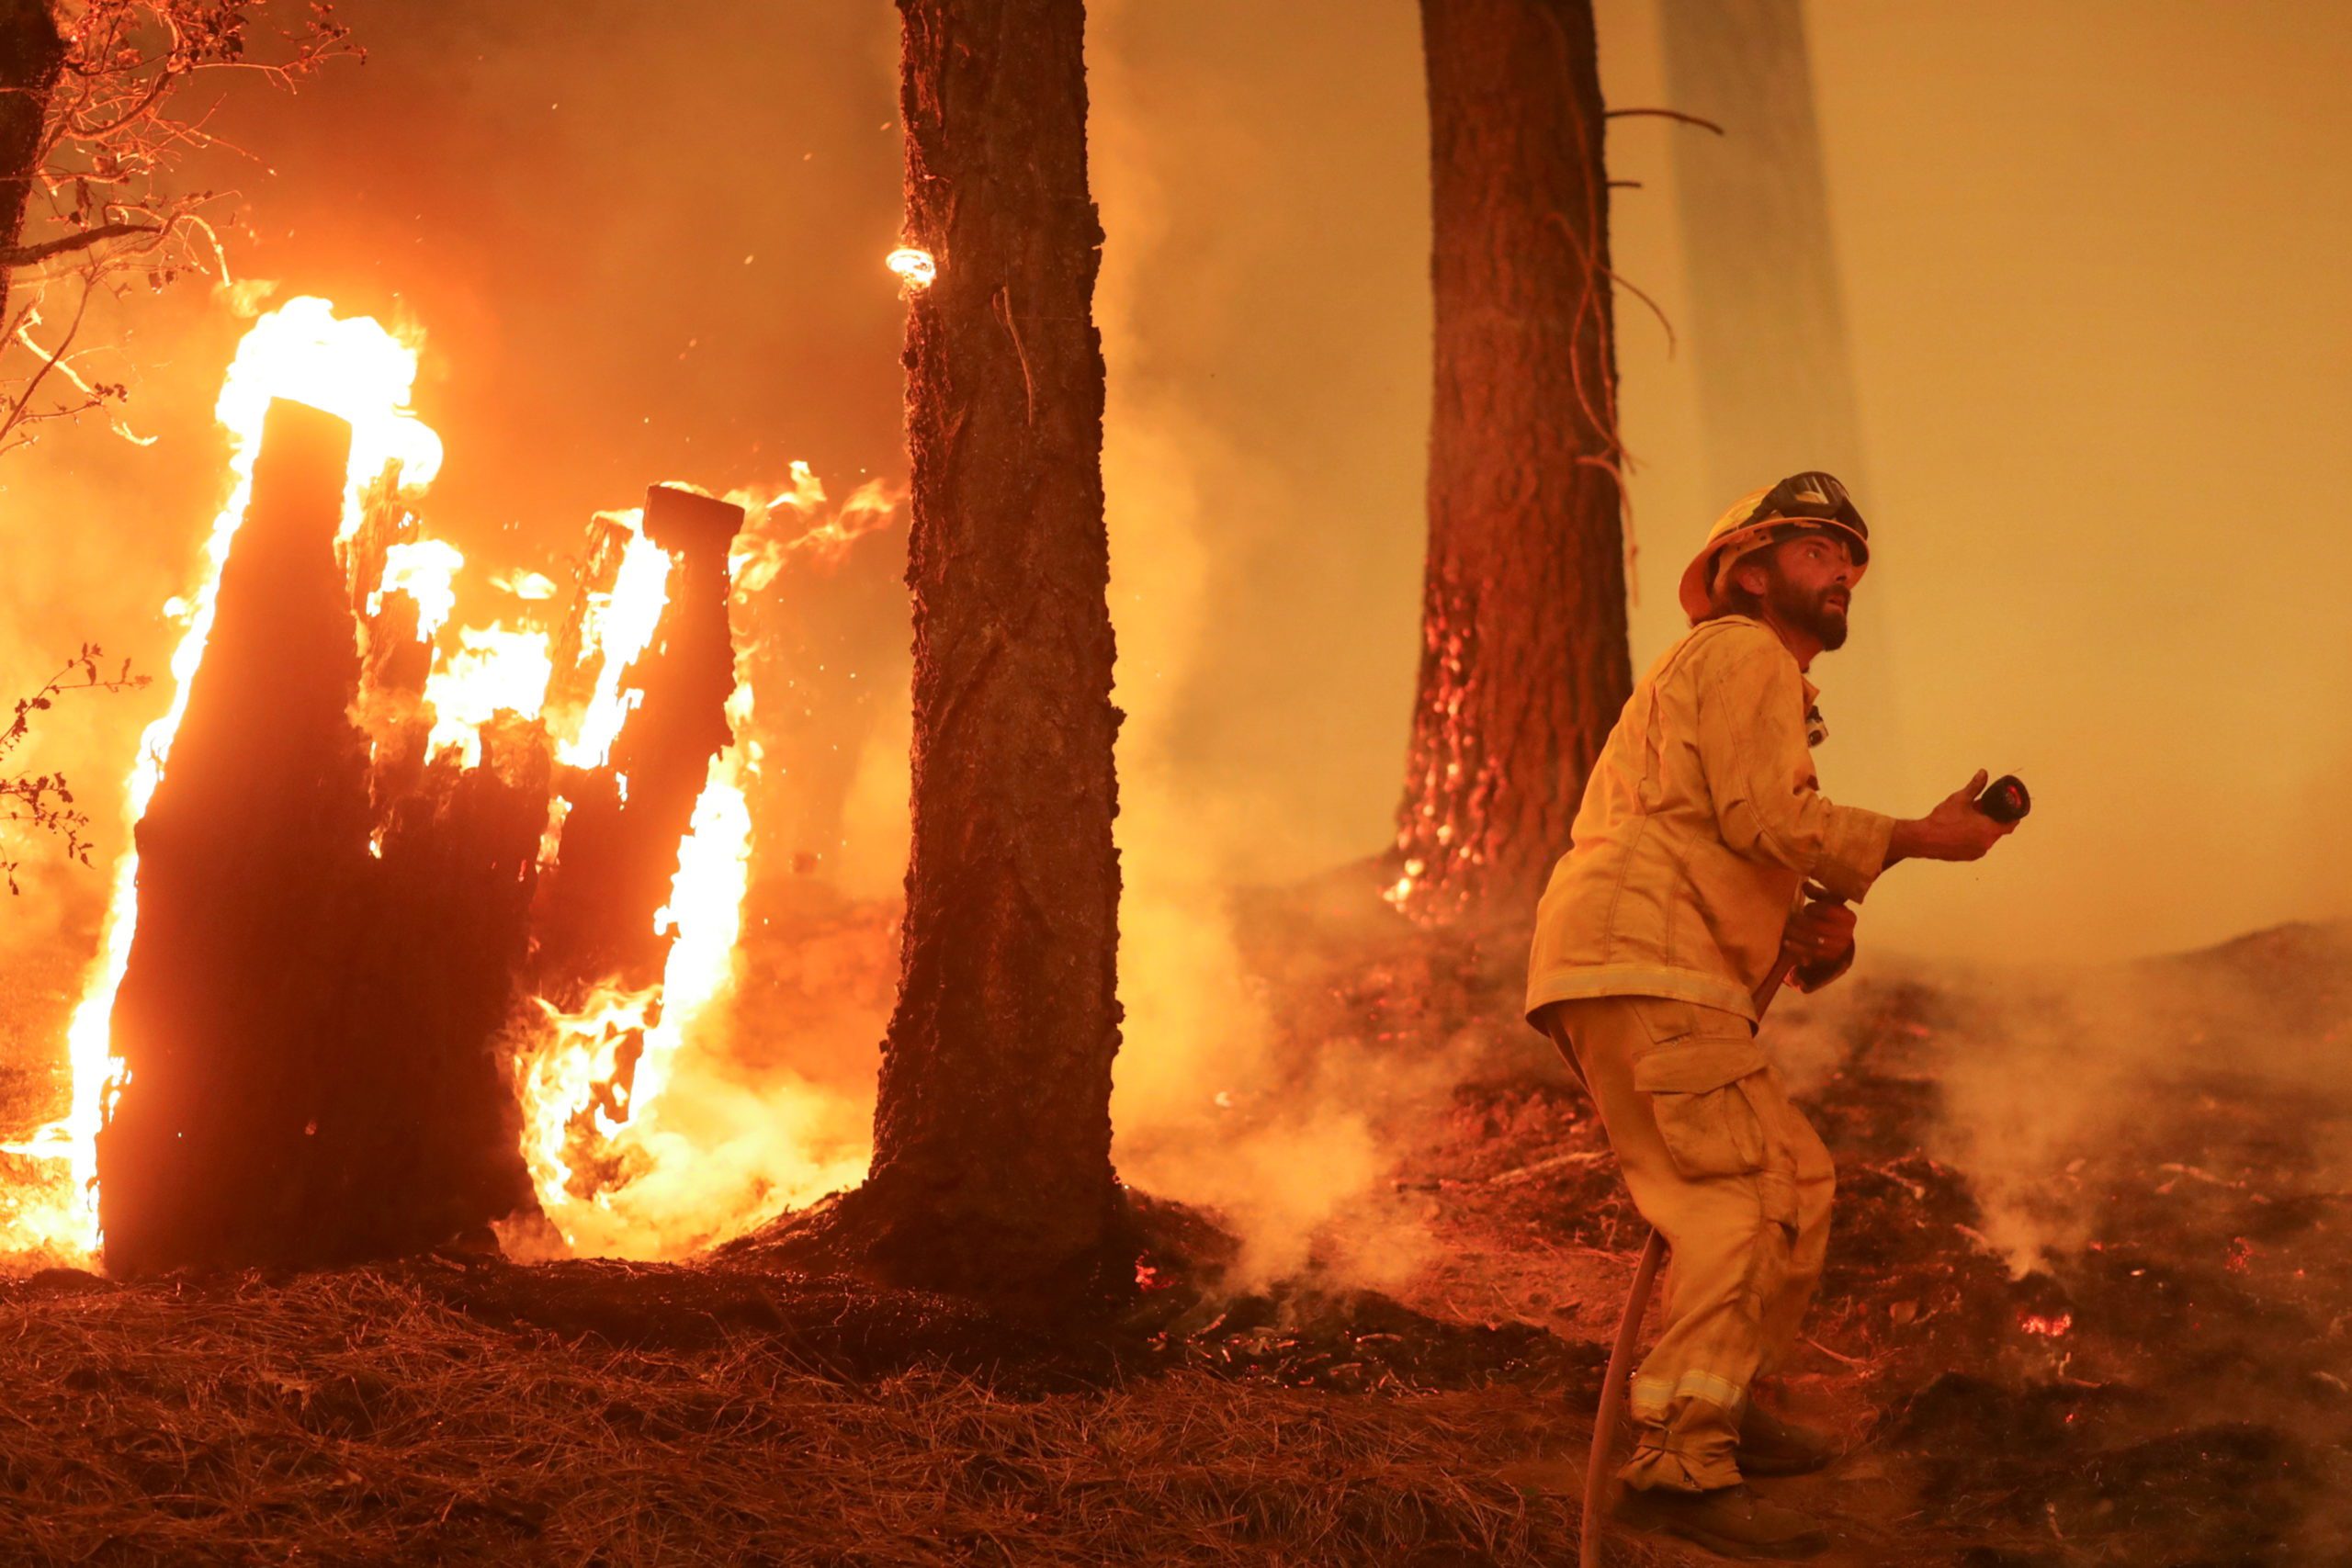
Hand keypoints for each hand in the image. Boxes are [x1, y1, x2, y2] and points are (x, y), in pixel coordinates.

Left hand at [1782, 895, 1856, 971]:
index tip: (1806, 908)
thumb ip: (1818, 894)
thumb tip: (1804, 884)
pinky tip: (1786, 942)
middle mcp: (1846, 933)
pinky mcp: (1828, 958)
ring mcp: (1838, 948)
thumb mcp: (1829, 904)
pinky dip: (1797, 947)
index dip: (1815, 908)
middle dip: (1802, 922)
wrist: (1839, 944)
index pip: (1830, 911)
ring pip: (1814, 940)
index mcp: (1848, 917)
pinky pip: (1810, 953)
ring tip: (1787, 929)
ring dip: (1797, 935)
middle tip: (1791, 920)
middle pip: (1820, 926)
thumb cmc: (1831, 919)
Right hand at [1888, 769, 2017, 863]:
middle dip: (1992, 821)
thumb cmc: (1943, 820)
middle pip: (1997, 831)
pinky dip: (1973, 839)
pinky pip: (1975, 846)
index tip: (2010, 811)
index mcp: (1989, 829)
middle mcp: (1986, 844)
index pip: (2010, 825)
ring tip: (1968, 820)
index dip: (2012, 817)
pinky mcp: (1966, 857)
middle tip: (1981, 811)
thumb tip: (1983, 773)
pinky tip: (1960, 831)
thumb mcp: (1960, 799)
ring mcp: (1976, 852)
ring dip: (1982, 830)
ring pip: (1985, 839)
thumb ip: (1975, 786)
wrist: (1924, 839)